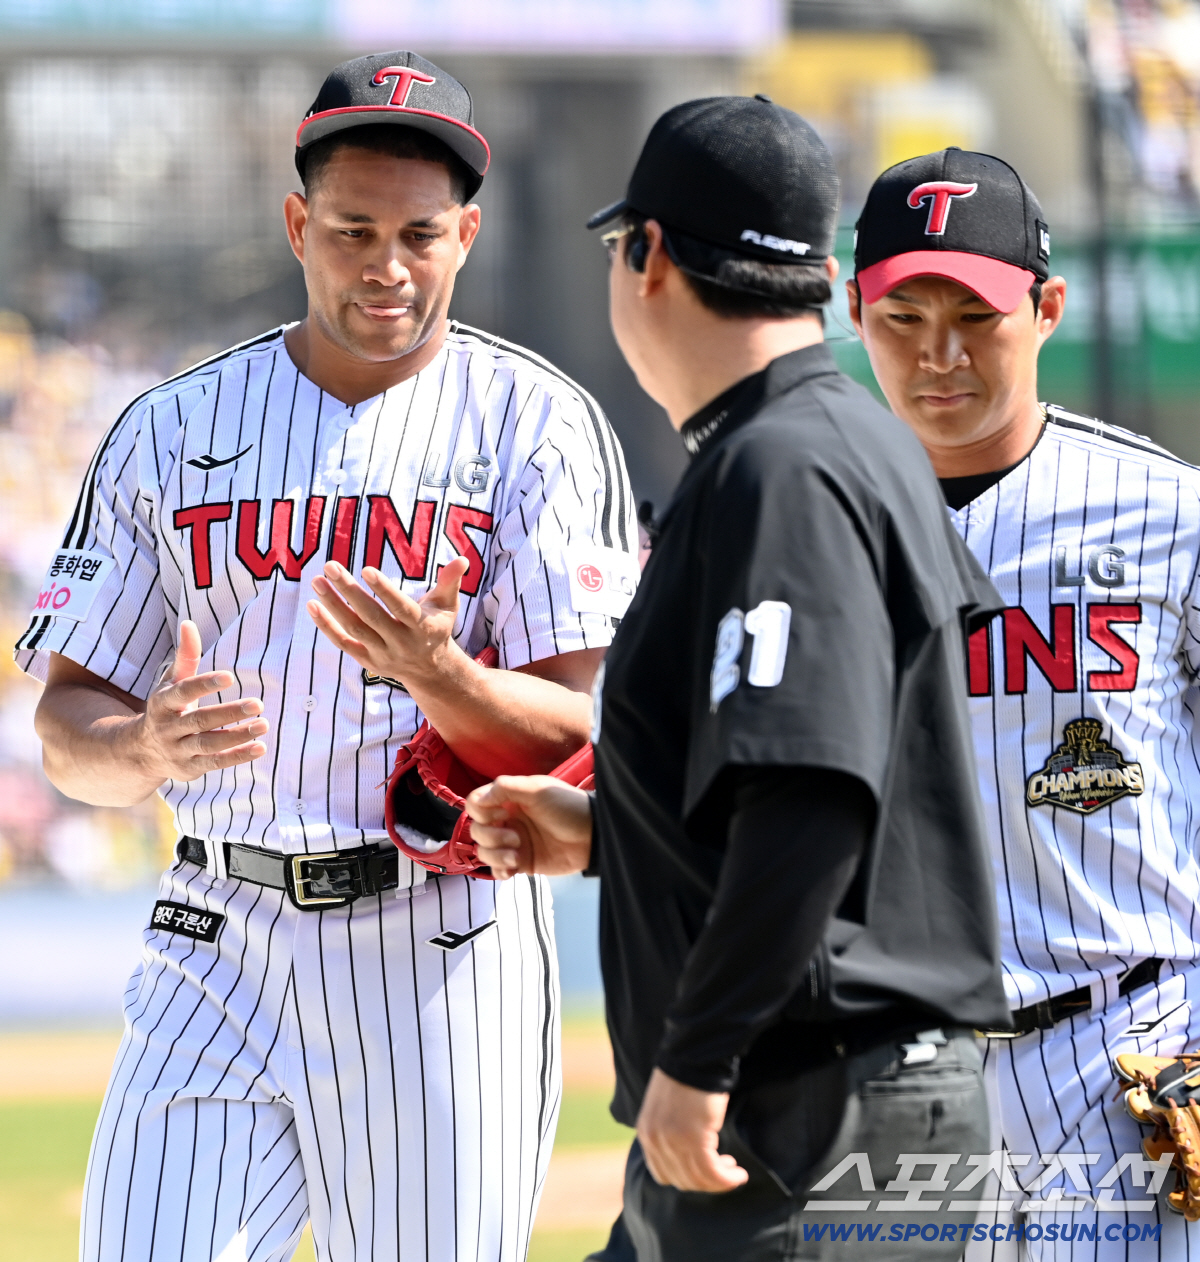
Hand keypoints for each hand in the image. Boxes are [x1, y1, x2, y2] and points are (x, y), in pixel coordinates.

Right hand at [135, 620, 267, 781]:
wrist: (142, 752)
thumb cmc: (167, 708)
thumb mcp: (171, 682)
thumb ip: (185, 656)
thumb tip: (189, 623)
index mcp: (162, 703)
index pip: (183, 692)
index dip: (204, 685)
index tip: (230, 677)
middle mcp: (168, 729)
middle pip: (199, 721)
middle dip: (228, 713)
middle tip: (258, 704)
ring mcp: (178, 751)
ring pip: (208, 745)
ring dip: (237, 737)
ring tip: (264, 724)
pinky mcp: (190, 769)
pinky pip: (215, 763)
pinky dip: (237, 757)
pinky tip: (260, 747)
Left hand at [307, 558, 468, 687]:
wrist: (430, 670)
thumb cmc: (436, 627)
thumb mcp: (447, 605)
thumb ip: (450, 582)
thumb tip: (462, 559)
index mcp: (422, 627)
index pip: (400, 608)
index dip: (384, 589)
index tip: (366, 569)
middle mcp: (401, 643)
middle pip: (372, 617)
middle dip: (350, 592)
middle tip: (331, 566)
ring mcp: (382, 654)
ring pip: (354, 630)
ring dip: (333, 606)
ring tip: (318, 581)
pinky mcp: (367, 660)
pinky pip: (343, 643)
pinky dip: (327, 626)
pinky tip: (313, 605)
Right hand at [463, 777, 592, 877]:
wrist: (592, 835)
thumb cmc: (567, 806)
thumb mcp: (537, 789)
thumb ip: (506, 788)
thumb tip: (478, 800)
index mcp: (509, 800)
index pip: (476, 804)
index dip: (480, 811)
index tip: (500, 814)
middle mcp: (507, 820)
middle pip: (477, 830)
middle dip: (491, 836)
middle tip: (516, 837)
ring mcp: (513, 842)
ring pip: (484, 851)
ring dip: (495, 855)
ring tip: (517, 855)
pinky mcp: (522, 862)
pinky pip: (497, 869)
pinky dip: (499, 870)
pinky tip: (513, 868)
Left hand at [636, 1068, 748, 1193]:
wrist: (694, 1056)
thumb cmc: (686, 1077)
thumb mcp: (666, 1109)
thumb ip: (669, 1133)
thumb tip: (686, 1156)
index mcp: (646, 1132)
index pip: (662, 1175)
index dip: (686, 1179)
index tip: (704, 1173)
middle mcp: (655, 1140)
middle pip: (682, 1181)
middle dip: (704, 1182)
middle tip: (724, 1171)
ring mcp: (673, 1141)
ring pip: (698, 1179)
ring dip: (719, 1182)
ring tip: (735, 1173)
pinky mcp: (694, 1139)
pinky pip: (712, 1172)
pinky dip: (727, 1178)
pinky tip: (738, 1173)